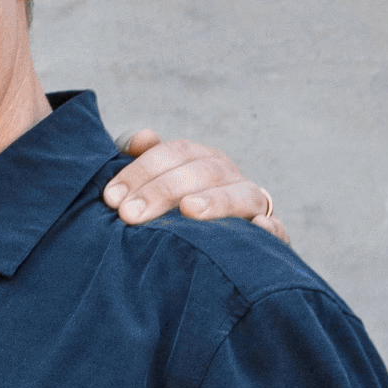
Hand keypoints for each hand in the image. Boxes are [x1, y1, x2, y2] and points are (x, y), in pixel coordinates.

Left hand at [105, 130, 282, 237]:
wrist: (210, 249)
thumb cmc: (169, 214)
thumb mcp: (151, 184)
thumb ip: (142, 161)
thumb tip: (141, 137)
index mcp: (200, 160)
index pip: (176, 152)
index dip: (143, 169)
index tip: (111, 196)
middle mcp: (228, 176)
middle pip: (203, 172)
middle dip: (164, 190)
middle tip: (129, 214)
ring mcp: (251, 203)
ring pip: (240, 195)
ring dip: (215, 201)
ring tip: (189, 210)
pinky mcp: (269, 234)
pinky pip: (276, 229)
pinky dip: (270, 228)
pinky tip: (257, 228)